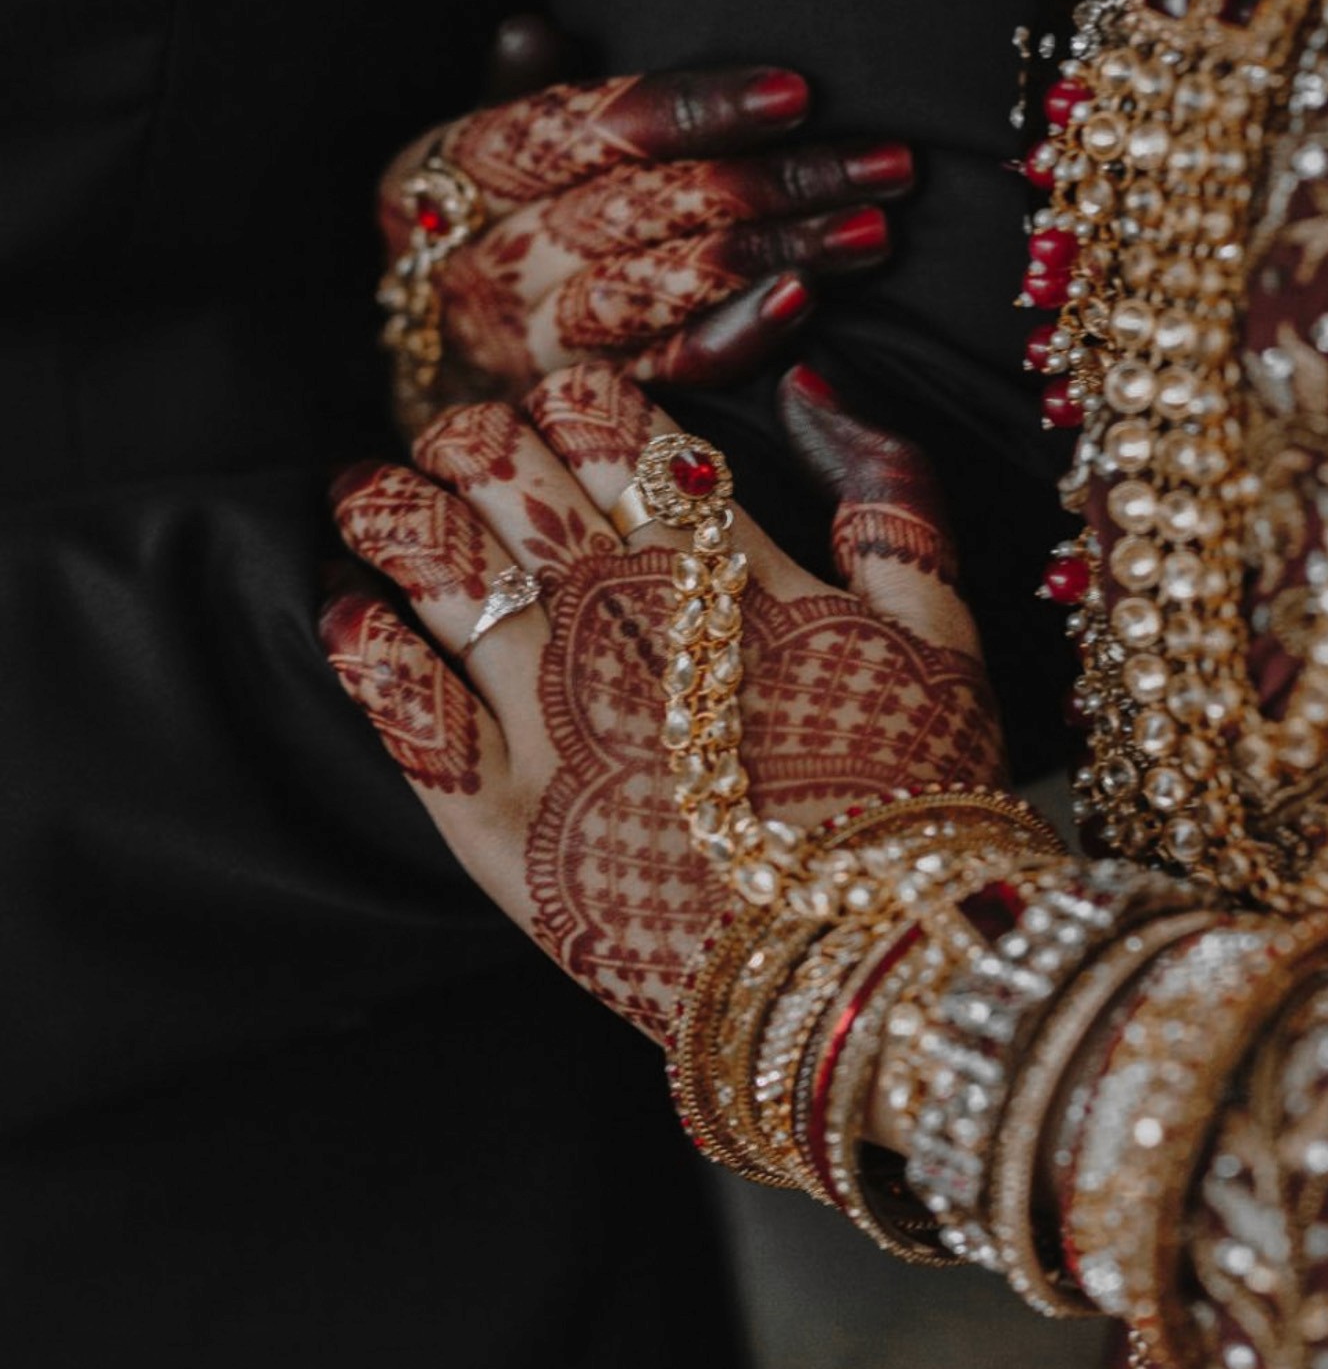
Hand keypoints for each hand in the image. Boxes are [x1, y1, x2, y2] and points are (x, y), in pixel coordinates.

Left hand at [322, 364, 1005, 1040]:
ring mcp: (549, 715)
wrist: (870, 974)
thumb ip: (892, 503)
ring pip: (433, 556)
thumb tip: (814, 394)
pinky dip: (360, 642)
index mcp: (720, 566)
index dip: (567, 401)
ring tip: (364, 497)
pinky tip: (346, 611)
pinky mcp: (496, 815)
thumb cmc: (913, 810)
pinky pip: (398, 702)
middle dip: (469, 439)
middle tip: (457, 451)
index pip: (607, 425)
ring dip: (387, 506)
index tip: (557, 419)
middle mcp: (621, 619)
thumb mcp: (941, 640)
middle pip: (504, 470)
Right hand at [379, 23, 912, 414]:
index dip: (688, 110)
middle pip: (636, 210)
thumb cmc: (473, 235)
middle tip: (886, 164)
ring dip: (772, 256)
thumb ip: (516, 98)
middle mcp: (481, 265)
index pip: (578, 130)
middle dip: (770, 183)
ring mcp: (527, 348)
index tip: (797, 92)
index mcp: (446, 175)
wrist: (418, 382)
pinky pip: (661, 373)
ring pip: (657, 289)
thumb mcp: (471, 158)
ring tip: (872, 229)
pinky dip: (733, 338)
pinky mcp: (574, 409)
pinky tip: (804, 303)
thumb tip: (531, 28)